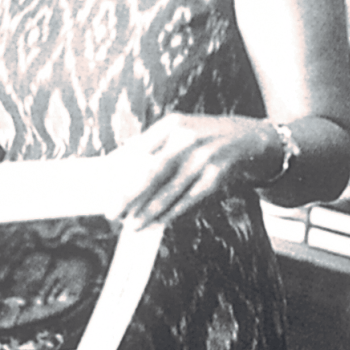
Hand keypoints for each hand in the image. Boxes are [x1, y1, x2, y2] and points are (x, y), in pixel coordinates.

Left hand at [109, 112, 267, 228]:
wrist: (245, 137)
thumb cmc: (203, 135)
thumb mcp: (178, 129)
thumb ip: (152, 144)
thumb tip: (120, 164)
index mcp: (171, 124)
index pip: (138, 149)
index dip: (119, 170)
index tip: (104, 188)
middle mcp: (186, 139)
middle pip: (151, 172)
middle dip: (129, 196)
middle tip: (113, 212)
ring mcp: (202, 158)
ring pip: (170, 191)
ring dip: (149, 211)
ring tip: (133, 224)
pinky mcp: (215, 175)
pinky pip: (189, 199)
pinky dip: (172, 212)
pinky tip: (159, 222)